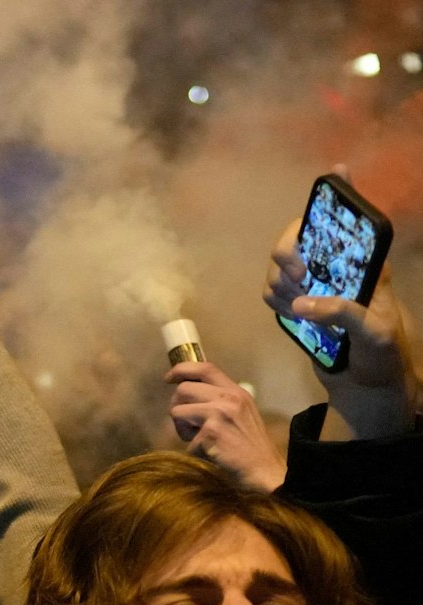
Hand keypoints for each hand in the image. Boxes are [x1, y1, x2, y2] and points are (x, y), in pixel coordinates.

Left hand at [166, 362, 285, 491]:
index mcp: (235, 391)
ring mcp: (220, 413)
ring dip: (181, 429)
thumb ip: (217, 399)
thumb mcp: (239, 412)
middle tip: (186, 424)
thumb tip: (184, 393)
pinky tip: (210, 452)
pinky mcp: (211, 431)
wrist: (262, 468)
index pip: (204, 367)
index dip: (181, 369)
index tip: (169, 378)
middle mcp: (228, 397)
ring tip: (200, 439)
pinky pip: (184, 438)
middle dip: (176, 407)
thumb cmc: (247, 444)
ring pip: (176, 411)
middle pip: (183, 390)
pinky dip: (192, 449)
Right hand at [263, 211, 417, 438]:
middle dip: (289, 252)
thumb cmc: (382, 355)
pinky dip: (275, 300)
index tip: (339, 170)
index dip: (344, 192)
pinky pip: (271, 290)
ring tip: (301, 307)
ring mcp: (315, 285)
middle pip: (298, 237)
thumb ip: (343, 314)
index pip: (352, 222)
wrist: (368, 385)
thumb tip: (302, 303)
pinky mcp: (297, 304)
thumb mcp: (374, 333)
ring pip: (278, 265)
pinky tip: (292, 315)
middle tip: (299, 276)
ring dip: (281, 282)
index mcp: (366, 265)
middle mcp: (337, 268)